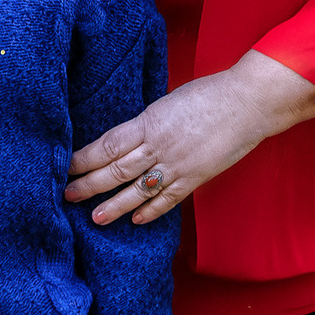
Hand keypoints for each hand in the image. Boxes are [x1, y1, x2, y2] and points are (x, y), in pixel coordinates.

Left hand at [67, 50, 314, 225]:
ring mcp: (177, 165)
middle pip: (116, 170)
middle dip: (89, 184)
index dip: (84, 158)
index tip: (66, 166)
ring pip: (138, 189)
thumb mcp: (168, 103)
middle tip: (67, 196)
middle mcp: (159, 146)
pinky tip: (137, 220)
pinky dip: (152, 210)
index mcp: (148, 122)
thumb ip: (147, 123)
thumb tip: (128, 138)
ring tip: (96, 218)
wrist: (249, 102)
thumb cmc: (210, 94)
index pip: (107, 145)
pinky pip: (169, 199)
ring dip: (115, 205)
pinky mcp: (196, 178)